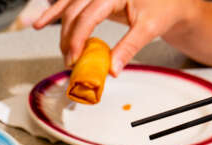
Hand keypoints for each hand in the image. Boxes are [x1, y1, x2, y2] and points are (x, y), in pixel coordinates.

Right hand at [33, 0, 195, 74]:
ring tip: (62, 52)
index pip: (89, 14)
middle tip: (70, 63)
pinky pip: (70, 4)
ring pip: (69, 7)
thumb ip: (129, 47)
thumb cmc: (164, 8)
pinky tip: (39, 23)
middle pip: (74, 11)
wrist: (172, 2)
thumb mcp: (149, 28)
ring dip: (61, 30)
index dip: (78, 38)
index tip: (74, 59)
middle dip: (68, 38)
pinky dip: (55, 13)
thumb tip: (112, 70)